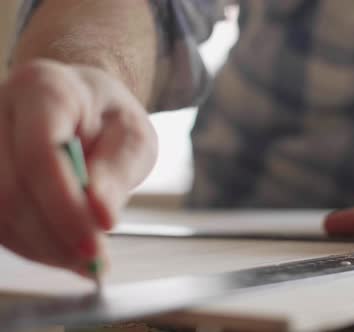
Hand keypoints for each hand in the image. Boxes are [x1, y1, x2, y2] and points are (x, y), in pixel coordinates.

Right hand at [0, 60, 156, 273]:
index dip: (65, 206)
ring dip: (39, 247)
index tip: (96, 243)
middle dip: (52, 236)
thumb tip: (100, 216)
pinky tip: (61, 251)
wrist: (82, 104)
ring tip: (83, 260)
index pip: (39, 154)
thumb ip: (118, 171)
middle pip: (7, 188)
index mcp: (44, 90)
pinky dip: (28, 245)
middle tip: (93, 261)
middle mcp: (0, 110)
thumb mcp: (134, 137)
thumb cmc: (110, 118)